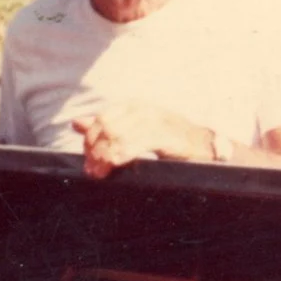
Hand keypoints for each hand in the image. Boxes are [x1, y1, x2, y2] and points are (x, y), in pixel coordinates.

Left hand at [74, 102, 214, 178]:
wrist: (204, 147)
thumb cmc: (168, 141)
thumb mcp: (134, 131)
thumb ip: (107, 127)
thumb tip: (76, 123)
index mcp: (133, 106)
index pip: (101, 118)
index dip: (90, 140)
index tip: (89, 162)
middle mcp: (143, 109)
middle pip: (106, 127)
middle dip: (95, 151)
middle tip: (93, 172)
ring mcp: (155, 120)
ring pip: (117, 135)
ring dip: (104, 157)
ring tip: (100, 174)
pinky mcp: (166, 136)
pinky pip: (135, 144)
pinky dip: (120, 156)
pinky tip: (116, 166)